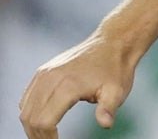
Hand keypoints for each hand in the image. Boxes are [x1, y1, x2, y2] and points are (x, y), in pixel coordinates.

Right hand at [18, 34, 133, 138]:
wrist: (113, 42)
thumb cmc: (116, 68)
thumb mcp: (117, 91)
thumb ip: (108, 109)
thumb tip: (105, 124)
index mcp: (67, 85)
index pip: (44, 122)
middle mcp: (51, 78)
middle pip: (31, 118)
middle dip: (38, 136)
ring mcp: (45, 73)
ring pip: (25, 108)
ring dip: (31, 125)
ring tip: (46, 135)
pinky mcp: (43, 71)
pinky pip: (27, 96)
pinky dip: (29, 111)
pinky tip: (41, 119)